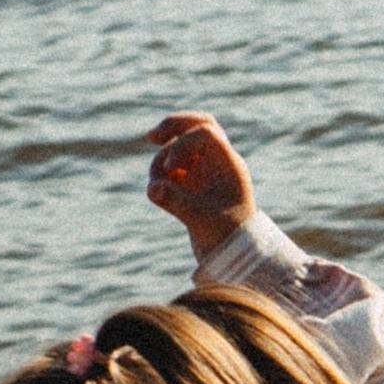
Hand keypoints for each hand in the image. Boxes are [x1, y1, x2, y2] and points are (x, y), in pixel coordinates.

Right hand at [145, 112, 253, 259]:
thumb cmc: (226, 238)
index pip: (205, 132)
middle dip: (173, 126)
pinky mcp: (191, 185)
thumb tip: (152, 189)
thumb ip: (177, 202)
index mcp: (228, 164)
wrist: (232, 257)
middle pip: (196, 125)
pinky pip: (172, 168)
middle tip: (150, 136)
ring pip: (179, 147)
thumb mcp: (201, 220)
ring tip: (156, 186)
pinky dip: (161, 174)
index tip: (172, 168)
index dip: (182, 143)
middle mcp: (217, 163)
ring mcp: (204, 173)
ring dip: (161, 161)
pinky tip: (158, 192)